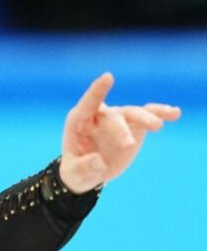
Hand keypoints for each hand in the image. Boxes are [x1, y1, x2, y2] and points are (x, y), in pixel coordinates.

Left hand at [59, 73, 180, 193]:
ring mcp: (119, 119)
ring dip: (147, 118)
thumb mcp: (75, 173)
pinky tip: (174, 113)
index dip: (98, 90)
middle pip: (114, 117)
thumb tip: (99, 161)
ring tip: (158, 125)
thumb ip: (85, 167)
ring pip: (134, 113)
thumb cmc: (77, 170)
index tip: (108, 77)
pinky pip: (150, 115)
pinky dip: (162, 113)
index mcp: (79, 122)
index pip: (88, 103)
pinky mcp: (135, 125)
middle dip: (121, 130)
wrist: (90, 173)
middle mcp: (100, 116)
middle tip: (128, 145)